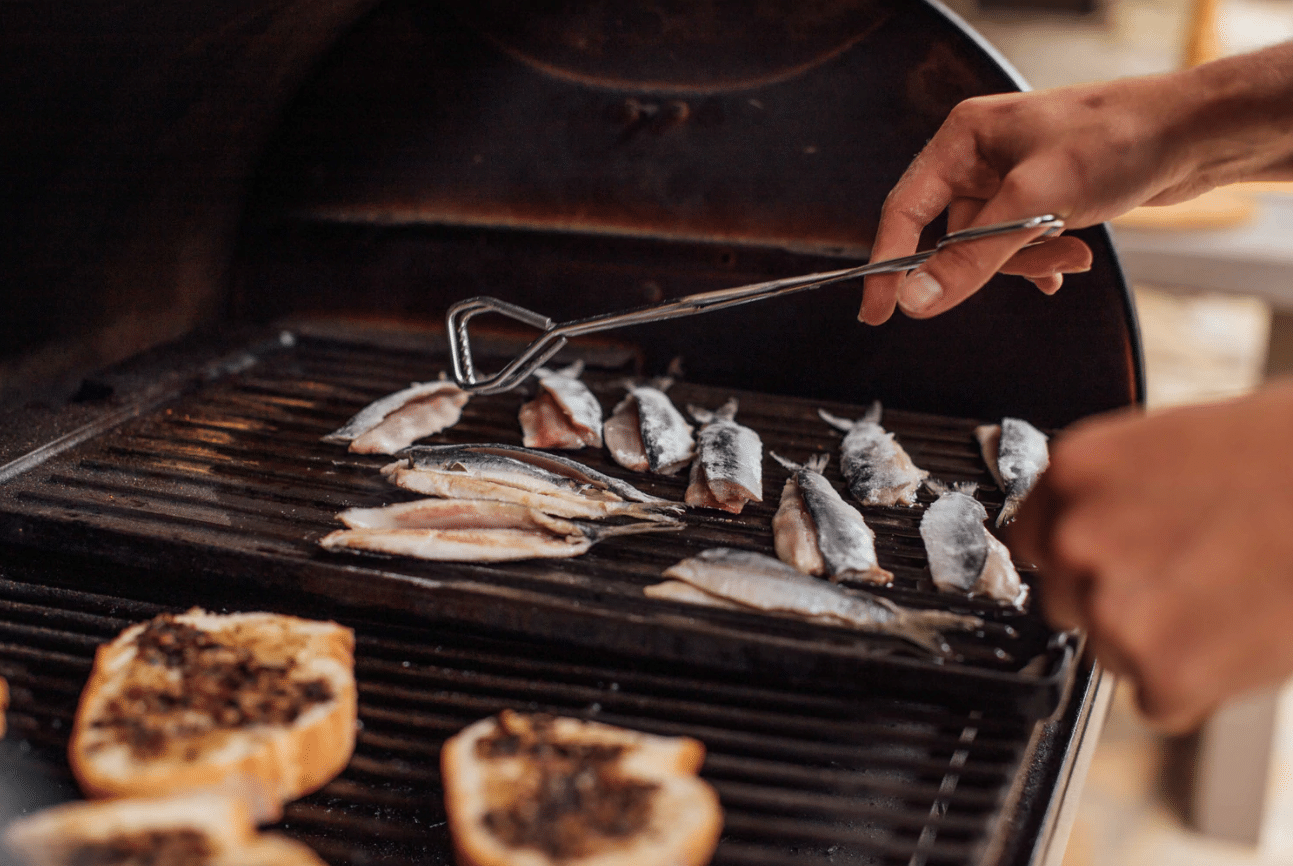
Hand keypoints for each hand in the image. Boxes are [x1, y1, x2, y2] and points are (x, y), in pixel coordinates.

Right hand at [860, 42, 1292, 324]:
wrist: (1196, 132)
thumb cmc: (1119, 138)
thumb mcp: (1035, 203)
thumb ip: (971, 258)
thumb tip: (917, 300)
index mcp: (963, 138)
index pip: (904, 210)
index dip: (889, 263)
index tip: (879, 311)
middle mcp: (980, 156)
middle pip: (950, 235)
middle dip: (992, 262)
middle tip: (1034, 264)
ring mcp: (1010, 177)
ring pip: (989, 246)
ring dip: (1029, 260)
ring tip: (1072, 253)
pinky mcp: (1039, 197)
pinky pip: (1018, 245)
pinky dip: (1041, 260)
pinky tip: (1069, 260)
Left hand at [1011, 380, 1292, 730]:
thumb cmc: (1290, 457)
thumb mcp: (1170, 445)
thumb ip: (1108, 494)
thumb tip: (1075, 537)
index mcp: (1073, 472)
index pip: (1030, 540)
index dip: (1078, 556)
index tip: (1113, 560)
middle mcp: (1076, 539)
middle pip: (1065, 600)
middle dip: (1120, 598)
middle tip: (1195, 574)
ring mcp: (1114, 608)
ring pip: (1111, 651)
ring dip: (1162, 641)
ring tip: (1233, 594)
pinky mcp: (1164, 673)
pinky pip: (1159, 698)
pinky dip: (1200, 685)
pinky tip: (1247, 634)